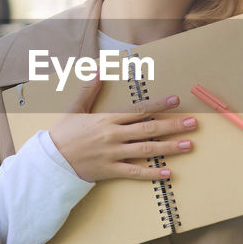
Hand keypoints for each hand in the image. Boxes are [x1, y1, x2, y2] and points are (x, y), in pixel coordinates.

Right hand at [48, 78, 197, 182]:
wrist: (50, 161)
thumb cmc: (62, 133)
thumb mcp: (74, 108)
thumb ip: (89, 89)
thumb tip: (97, 69)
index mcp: (107, 119)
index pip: (138, 110)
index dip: (158, 105)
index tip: (176, 101)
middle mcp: (113, 135)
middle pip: (149, 129)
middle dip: (173, 126)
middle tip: (192, 123)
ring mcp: (113, 154)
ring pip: (146, 149)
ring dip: (169, 147)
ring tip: (188, 145)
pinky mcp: (110, 171)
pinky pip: (135, 172)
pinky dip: (152, 174)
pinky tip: (168, 174)